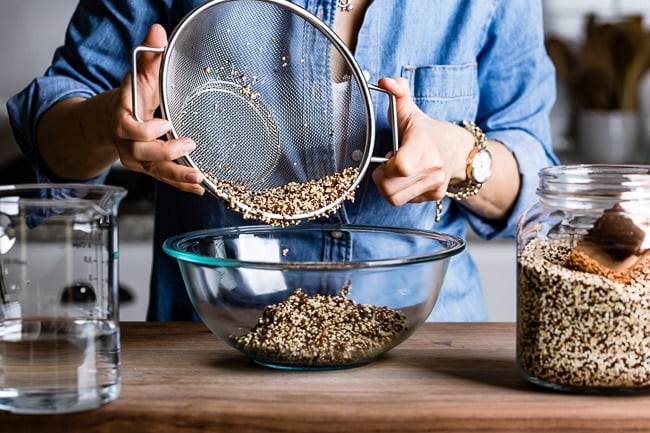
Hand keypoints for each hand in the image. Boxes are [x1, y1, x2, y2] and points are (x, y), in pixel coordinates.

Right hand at [114, 24, 204, 194]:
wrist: (111, 120)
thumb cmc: (131, 97)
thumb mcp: (139, 75)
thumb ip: (149, 56)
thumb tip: (158, 31)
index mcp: (122, 118)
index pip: (127, 129)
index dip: (144, 130)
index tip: (163, 124)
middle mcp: (128, 143)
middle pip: (142, 154)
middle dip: (166, 152)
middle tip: (189, 145)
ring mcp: (138, 158)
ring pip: (156, 171)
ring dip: (178, 176)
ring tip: (199, 178)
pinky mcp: (150, 167)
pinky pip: (165, 178)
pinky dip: (182, 184)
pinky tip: (199, 188)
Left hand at [371, 77, 467, 206]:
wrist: (458, 150)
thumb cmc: (427, 131)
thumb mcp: (410, 111)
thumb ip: (397, 92)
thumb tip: (384, 80)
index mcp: (424, 146)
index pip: (399, 167)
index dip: (384, 168)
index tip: (386, 157)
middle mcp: (432, 168)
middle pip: (391, 190)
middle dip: (381, 179)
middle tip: (386, 166)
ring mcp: (434, 184)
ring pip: (396, 199)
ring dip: (389, 187)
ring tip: (396, 172)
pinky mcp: (434, 196)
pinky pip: (406, 201)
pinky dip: (401, 192)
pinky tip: (407, 178)